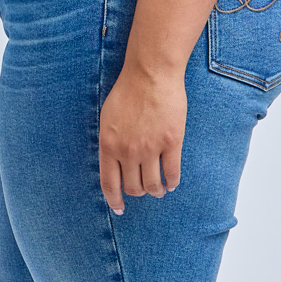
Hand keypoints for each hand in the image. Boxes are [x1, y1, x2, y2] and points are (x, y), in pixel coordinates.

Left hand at [98, 64, 186, 214]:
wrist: (151, 72)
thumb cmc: (128, 90)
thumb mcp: (108, 117)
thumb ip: (109, 142)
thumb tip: (113, 164)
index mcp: (108, 145)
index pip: (109, 183)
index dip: (114, 200)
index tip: (119, 209)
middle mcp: (128, 151)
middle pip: (133, 187)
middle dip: (138, 193)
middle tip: (143, 189)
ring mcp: (150, 148)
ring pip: (153, 185)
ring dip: (156, 191)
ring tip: (159, 189)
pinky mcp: (172, 142)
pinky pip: (172, 173)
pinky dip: (172, 182)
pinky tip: (172, 183)